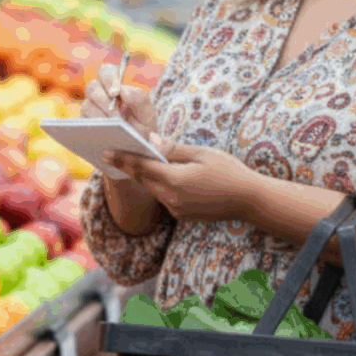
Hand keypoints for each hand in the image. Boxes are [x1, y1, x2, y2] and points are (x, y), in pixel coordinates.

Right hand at [81, 63, 158, 138]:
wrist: (136, 151)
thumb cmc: (142, 128)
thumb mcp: (147, 114)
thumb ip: (139, 98)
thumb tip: (123, 90)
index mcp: (115, 87)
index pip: (106, 71)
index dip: (109, 79)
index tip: (116, 93)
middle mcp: (99, 95)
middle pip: (92, 86)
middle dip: (102, 99)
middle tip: (114, 115)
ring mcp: (89, 110)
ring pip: (87, 106)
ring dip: (100, 117)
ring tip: (112, 129)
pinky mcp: (84, 126)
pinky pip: (82, 124)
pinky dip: (93, 129)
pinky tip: (103, 137)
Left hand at [105, 142, 258, 222]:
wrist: (249, 200)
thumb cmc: (229, 171)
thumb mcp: (202, 154)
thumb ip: (174, 149)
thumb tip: (151, 140)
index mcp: (176, 180)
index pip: (142, 167)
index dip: (122, 159)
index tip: (106, 152)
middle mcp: (172, 198)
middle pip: (144, 180)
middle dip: (128, 167)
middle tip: (112, 154)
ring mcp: (177, 209)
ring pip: (153, 190)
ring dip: (143, 177)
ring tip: (130, 163)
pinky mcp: (182, 215)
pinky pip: (164, 198)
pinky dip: (158, 186)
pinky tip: (156, 176)